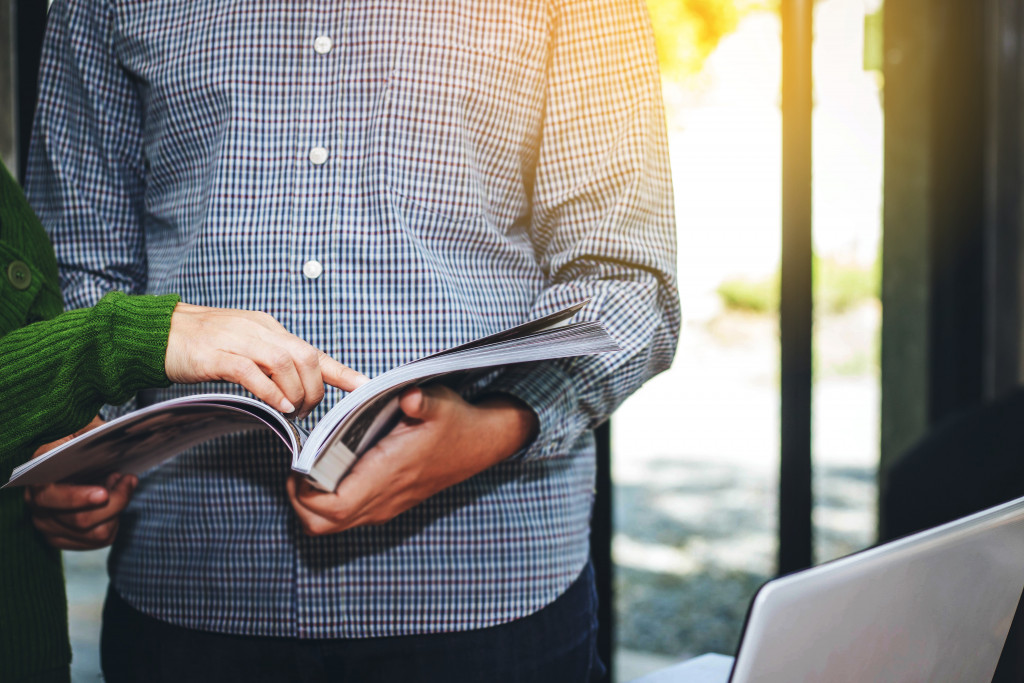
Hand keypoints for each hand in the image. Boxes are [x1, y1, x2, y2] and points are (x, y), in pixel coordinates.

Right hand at [25, 416, 135, 549]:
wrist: (74, 454)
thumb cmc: (82, 440)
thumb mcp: (87, 428)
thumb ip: (95, 432)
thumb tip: (114, 437)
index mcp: (36, 476)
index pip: (51, 496)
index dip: (77, 498)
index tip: (104, 493)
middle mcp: (37, 504)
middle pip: (81, 520)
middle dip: (115, 502)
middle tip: (128, 478)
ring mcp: (48, 525)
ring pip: (96, 533)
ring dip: (117, 510)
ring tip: (120, 485)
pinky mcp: (63, 538)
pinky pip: (99, 540)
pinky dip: (114, 521)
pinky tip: (114, 502)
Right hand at [165, 303, 367, 418]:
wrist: (157, 332)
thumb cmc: (203, 344)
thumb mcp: (245, 348)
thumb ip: (270, 363)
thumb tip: (297, 388)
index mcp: (269, 328)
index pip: (312, 350)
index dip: (341, 371)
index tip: (364, 386)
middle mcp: (258, 330)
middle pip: (305, 355)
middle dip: (315, 388)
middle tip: (306, 410)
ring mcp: (235, 339)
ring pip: (283, 361)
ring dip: (295, 391)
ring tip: (292, 411)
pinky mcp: (213, 354)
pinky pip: (250, 370)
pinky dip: (270, 390)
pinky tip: (279, 406)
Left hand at [286, 386, 538, 533]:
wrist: (480, 443)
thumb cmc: (454, 421)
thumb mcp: (439, 403)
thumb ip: (421, 401)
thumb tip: (409, 397)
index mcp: (388, 475)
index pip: (332, 507)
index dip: (304, 493)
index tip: (297, 464)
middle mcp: (383, 499)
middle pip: (322, 523)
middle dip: (299, 502)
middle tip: (297, 469)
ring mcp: (385, 505)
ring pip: (331, 524)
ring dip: (311, 504)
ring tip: (309, 470)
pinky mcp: (387, 504)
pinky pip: (347, 516)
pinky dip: (327, 502)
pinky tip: (331, 471)